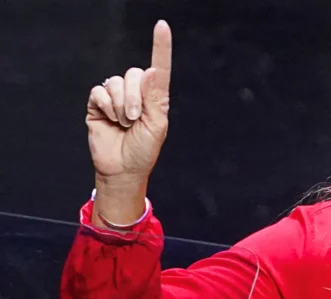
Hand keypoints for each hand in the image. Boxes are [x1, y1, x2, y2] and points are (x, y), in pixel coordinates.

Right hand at [86, 20, 172, 182]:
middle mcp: (137, 94)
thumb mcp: (156, 126)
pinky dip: (107, 106)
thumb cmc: (143, 150)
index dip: (160, 47)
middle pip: (134, 73)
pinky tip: (111, 120)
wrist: (122, 169)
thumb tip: (152, 71)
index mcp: (155, 98)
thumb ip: (154, 98)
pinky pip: (99, 91)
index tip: (162, 26)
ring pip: (116, 82)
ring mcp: (116, 98)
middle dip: (135, 97)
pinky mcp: (98, 104)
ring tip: (124, 123)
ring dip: (121, 105)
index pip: (159, 69)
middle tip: (134, 119)